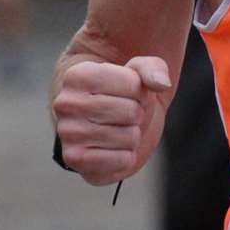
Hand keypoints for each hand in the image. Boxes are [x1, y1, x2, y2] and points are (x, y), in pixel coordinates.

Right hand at [52, 56, 170, 185]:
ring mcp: (68, 132)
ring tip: (118, 128)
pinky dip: (127, 156)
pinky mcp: (75, 159)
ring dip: (133, 134)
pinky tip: (113, 147)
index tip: (128, 92)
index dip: (141, 90)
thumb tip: (162, 83)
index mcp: (78, 75)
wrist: (106, 123)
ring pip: (130, 136)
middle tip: (124, 113)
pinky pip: (123, 160)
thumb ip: (153, 69)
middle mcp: (66, 103)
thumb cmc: (123, 93)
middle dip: (138, 113)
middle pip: (132, 112)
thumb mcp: (139, 72)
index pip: (133, 83)